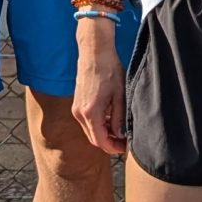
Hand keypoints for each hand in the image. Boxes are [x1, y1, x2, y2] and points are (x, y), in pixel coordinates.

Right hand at [72, 29, 127, 156]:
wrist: (94, 53)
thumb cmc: (109, 70)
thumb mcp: (120, 95)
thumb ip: (119, 118)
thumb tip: (119, 135)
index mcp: (91, 112)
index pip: (100, 141)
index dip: (113, 148)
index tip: (124, 148)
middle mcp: (80, 113)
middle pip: (94, 138)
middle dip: (109, 142)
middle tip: (124, 141)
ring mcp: (76, 109)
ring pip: (90, 130)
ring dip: (104, 133)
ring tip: (120, 129)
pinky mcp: (77, 104)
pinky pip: (87, 122)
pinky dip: (99, 124)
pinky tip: (111, 118)